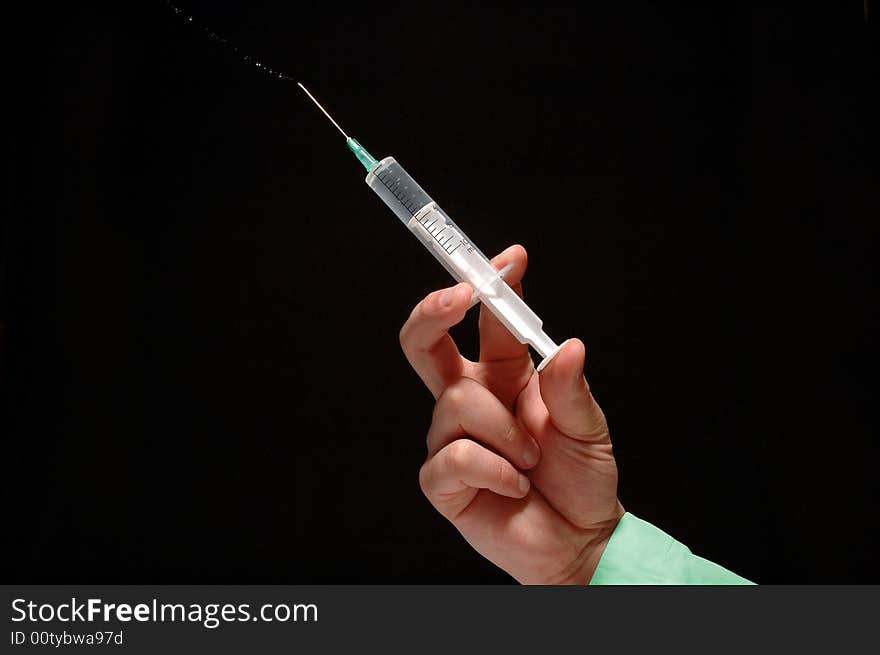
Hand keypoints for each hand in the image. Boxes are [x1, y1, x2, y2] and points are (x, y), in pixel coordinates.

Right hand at [400, 245, 623, 583]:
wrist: (580, 541)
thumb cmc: (582, 480)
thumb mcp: (588, 426)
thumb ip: (570, 387)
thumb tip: (567, 345)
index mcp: (503, 375)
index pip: (485, 320)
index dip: (492, 284)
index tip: (511, 260)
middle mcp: (470, 399)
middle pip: (424, 342)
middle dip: (433, 309)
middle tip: (461, 294)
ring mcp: (451, 437)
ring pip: (457, 401)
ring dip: (505, 430)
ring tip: (531, 461)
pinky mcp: (442, 479)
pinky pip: (456, 454)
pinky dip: (495, 470)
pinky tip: (515, 487)